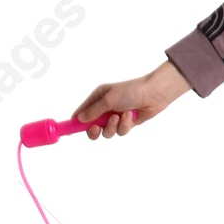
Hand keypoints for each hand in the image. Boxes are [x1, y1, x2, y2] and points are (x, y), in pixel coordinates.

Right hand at [73, 59, 190, 139]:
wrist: (154, 94)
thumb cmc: (131, 91)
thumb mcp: (109, 100)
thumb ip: (94, 111)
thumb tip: (80, 119)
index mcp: (98, 98)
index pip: (82, 112)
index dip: (75, 122)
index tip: (69, 131)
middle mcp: (105, 108)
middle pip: (92, 126)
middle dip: (94, 130)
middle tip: (96, 129)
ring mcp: (115, 116)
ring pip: (107, 131)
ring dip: (112, 126)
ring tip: (119, 117)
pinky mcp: (126, 123)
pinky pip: (120, 131)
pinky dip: (124, 125)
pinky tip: (130, 116)